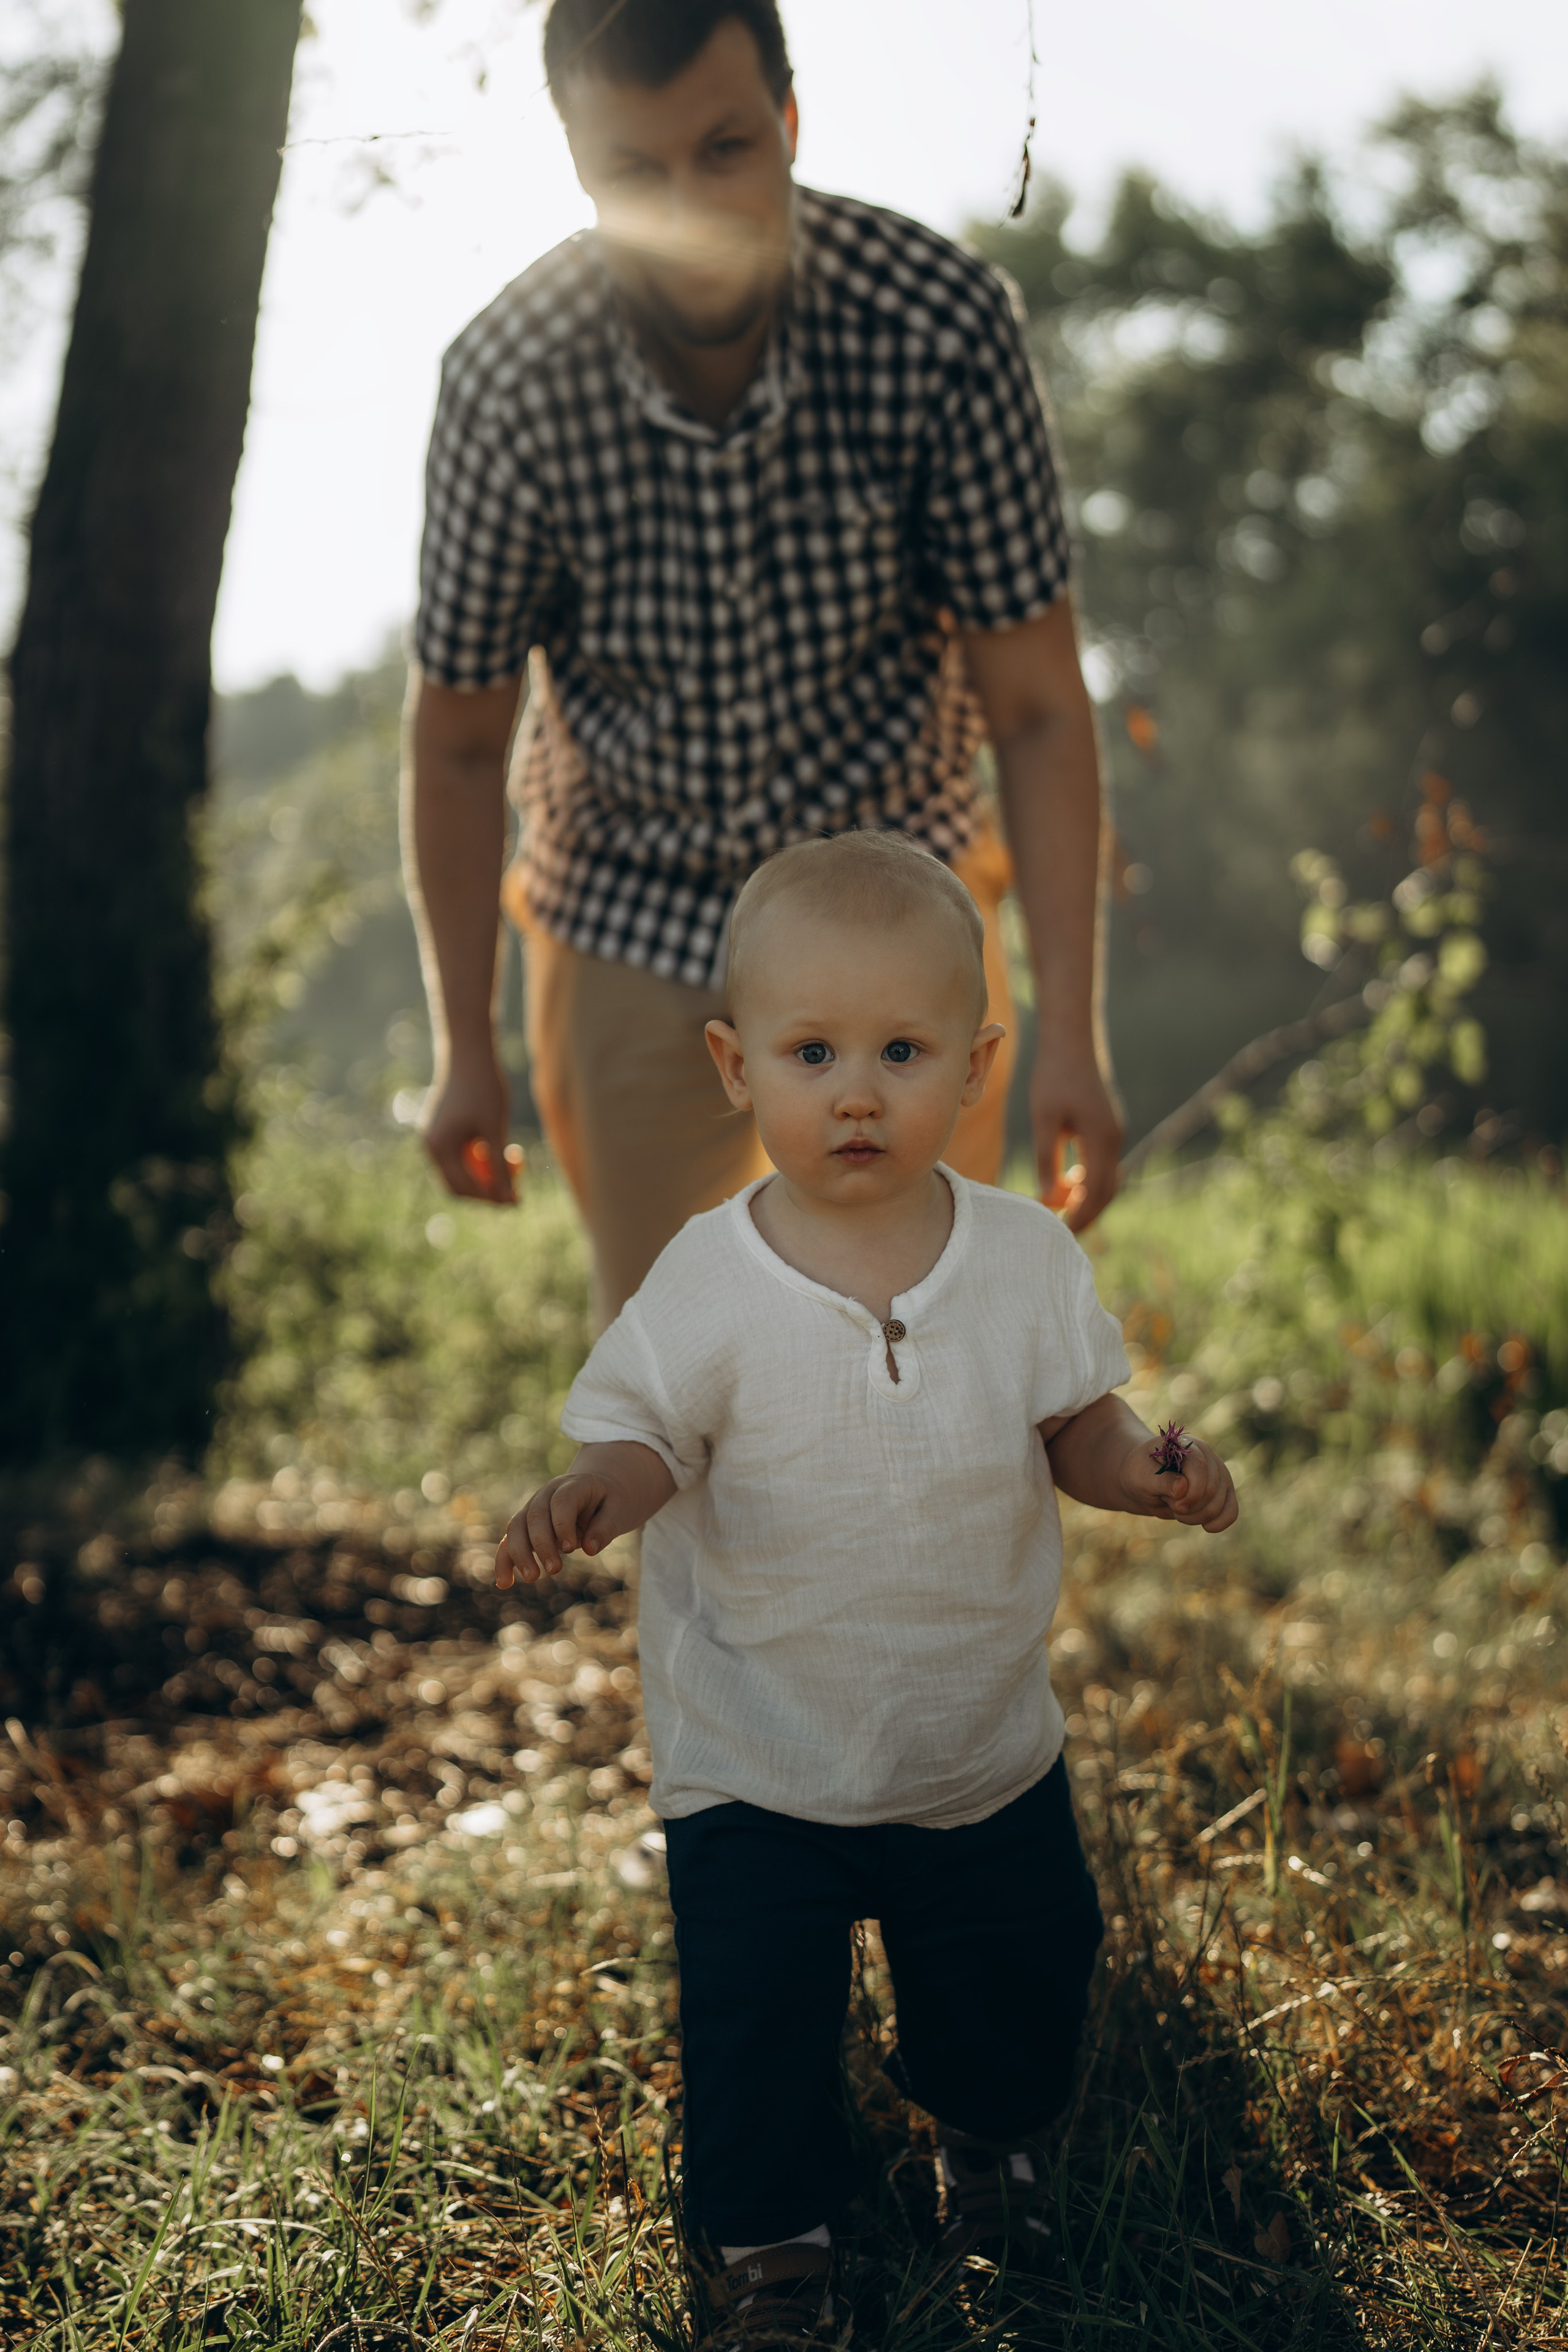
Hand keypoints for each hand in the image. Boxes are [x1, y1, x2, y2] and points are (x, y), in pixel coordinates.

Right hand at [421, 1053, 520, 1204]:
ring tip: (514, 1159)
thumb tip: (507, 1197)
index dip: (491, 1197)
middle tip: (516, 1191)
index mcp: (439, 1148)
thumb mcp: (495, 1129)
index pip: (464, 1188)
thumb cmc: (484, 1087)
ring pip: (461, 1173)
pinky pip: (460, 1158)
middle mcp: (430, 1147)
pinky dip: (480, 1161)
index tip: (517, 1201)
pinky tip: (502, 1148)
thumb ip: (499, 1166)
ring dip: (486, 1175)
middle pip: (458, 1186)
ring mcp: (433, 1140)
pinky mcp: (442, 1132)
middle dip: (487, 1190)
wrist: (469, 1055)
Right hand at [496, 1471, 620, 1587]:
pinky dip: (504, 1560)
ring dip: (519, 1553)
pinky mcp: (525, 1526)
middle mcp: (547, 1494)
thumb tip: (590, 1549)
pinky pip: (508, 1541)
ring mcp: (532, 1508)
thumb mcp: (618, 1510)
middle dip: (542, 1544)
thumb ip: (606, 1527)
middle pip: (535, 1515)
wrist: (596, 1491)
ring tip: (532, 1577)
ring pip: (516, 1527)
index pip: (561, 1501)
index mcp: (572, 1485)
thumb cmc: (609, 1502)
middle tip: (555, 1570)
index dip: (562, 1524)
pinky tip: (504, 1583)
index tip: (570, 1549)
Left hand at [1031, 1036, 1123, 1232]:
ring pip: (1108, 1176)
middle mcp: (1115, 1138)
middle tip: (1065, 1232)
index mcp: (1101, 1140)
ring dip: (1089, 1196)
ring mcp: (1115, 1130)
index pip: (1095, 1192)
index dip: (1080, 1216)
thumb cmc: (1053, 1076)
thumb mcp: (1044, 1120)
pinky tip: (1069, 1181)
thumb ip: (1045, 1159)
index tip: (1062, 1232)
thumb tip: (1046, 1196)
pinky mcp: (1109, 1123)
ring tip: (1064, 1210)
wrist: (1072, 1040)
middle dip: (1088, 1213)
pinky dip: (1091, 1178)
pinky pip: (1104, 1161)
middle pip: (1108, 1190)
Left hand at [1115, 1433, 1237, 1531]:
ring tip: (1178, 1511)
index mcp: (1186, 1445)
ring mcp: (1218, 1475)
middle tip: (1171, 1505)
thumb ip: (1161, 1481)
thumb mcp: (1142, 1476)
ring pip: (1220, 1503)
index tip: (1177, 1506)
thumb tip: (1183, 1488)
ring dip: (1197, 1516)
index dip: (1192, 1491)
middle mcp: (1208, 1457)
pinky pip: (1231, 1510)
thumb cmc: (1141, 1474)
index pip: (1200, 1467)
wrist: (1143, 1483)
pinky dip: (1221, 1522)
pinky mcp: (1223, 1492)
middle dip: (1190, 1507)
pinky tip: (1207, 1527)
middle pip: (1211, 1489)